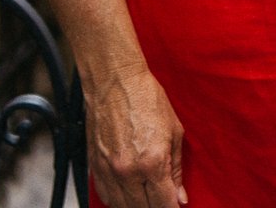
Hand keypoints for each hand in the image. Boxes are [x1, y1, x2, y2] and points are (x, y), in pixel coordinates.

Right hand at [86, 64, 186, 206]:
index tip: (176, 206)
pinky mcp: (95, 168)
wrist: (114, 80)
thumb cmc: (147, 98)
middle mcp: (129, 172)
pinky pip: (106, 197)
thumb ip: (176, 168)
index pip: (163, 204)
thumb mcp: (174, 130)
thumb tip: (180, 196)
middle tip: (163, 201)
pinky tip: (127, 197)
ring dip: (136, 207)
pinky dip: (118, 201)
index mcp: (152, 161)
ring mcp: (109, 172)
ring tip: (147, 199)